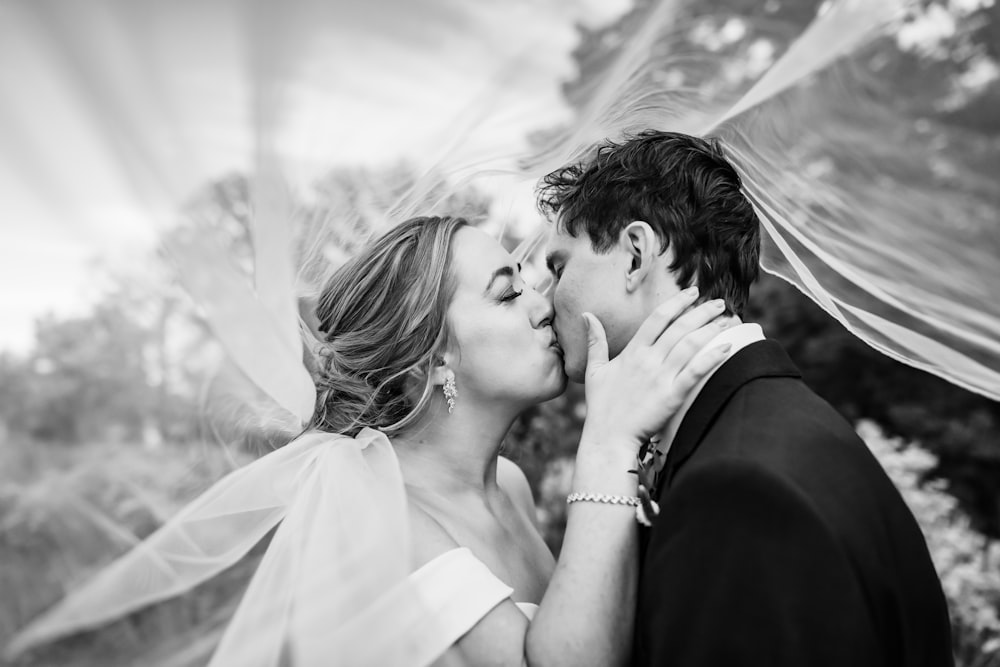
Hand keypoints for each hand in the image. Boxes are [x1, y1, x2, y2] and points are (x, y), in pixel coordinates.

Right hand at [580, 288, 733, 451]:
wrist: (608, 437)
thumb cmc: (602, 406)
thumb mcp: (594, 370)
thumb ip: (595, 341)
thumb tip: (587, 316)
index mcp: (632, 352)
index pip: (657, 318)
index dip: (677, 303)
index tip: (693, 293)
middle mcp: (648, 360)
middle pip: (679, 327)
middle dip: (702, 311)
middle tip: (720, 302)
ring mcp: (660, 377)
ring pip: (690, 345)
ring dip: (711, 329)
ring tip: (728, 320)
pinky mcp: (671, 396)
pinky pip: (695, 371)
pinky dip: (712, 357)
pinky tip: (727, 347)